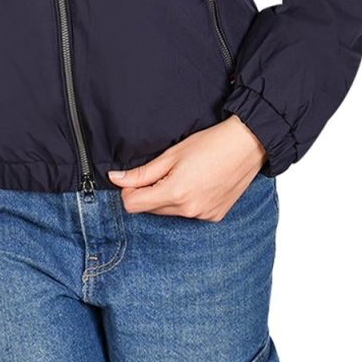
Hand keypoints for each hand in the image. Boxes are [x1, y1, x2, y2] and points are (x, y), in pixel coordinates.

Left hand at [106, 115, 268, 219]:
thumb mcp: (171, 154)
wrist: (246, 146)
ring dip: (168, 197)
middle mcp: (189, 211)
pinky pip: (189, 213)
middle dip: (149, 192)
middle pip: (150, 209)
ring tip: (185, 174)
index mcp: (175, 194)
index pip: (133, 205)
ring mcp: (203, 216)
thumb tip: (115, 179)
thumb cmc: (210, 144)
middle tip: (164, 170)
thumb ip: (142, 172)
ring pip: (169, 212)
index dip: (128, 189)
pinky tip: (198, 183)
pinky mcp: (215, 216)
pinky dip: (187, 201)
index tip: (136, 177)